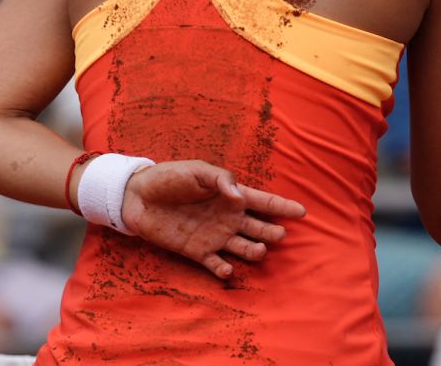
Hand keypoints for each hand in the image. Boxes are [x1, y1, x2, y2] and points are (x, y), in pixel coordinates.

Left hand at [119, 160, 306, 279]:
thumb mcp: (198, 171)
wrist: (138, 197)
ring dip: (253, 251)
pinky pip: (217, 264)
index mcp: (232, 196)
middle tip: (278, 234)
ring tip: (257, 250)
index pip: (264, 202)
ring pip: (243, 247)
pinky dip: (224, 270)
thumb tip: (238, 196)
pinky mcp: (197, 252)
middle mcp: (228, 218)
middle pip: (258, 227)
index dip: (283, 206)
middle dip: (271, 231)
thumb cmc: (171, 178)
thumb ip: (221, 180)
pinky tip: (228, 270)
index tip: (302, 212)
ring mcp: (214, 236)